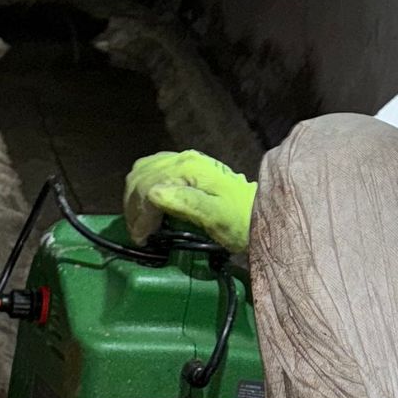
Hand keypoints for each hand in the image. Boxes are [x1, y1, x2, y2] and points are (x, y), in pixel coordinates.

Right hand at [123, 150, 256, 250]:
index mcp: (189, 170)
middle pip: (141, 177)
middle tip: (139, 235)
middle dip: (134, 208)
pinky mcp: (186, 165)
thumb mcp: (218, 218)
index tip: (142, 239)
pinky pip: (152, 169)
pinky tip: (148, 204)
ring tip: (141, 223)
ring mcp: (185, 159)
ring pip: (142, 171)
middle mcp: (184, 159)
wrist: (263, 211)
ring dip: (135, 197)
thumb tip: (153, 194)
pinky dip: (143, 187)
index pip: (148, 187)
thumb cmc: (242, 221)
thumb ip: (188, 204)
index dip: (140, 215)